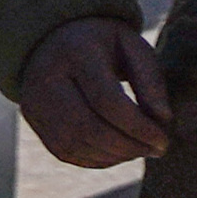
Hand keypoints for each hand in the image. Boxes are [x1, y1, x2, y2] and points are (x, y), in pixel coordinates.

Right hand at [15, 16, 171, 165]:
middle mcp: (46, 78)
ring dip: (113, 156)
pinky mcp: (33, 119)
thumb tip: (163, 120)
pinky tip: (118, 153)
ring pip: (74, 144)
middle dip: (127, 146)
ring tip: (140, 150)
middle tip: (156, 150)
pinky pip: (63, 150)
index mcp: (75, 52)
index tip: (163, 140)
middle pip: (87, 127)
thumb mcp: (133, 47)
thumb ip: (151, 80)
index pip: (106, 100)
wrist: (55, 37)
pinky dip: (95, 159)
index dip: (138, 127)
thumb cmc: (105, 44)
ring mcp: (34, 101)